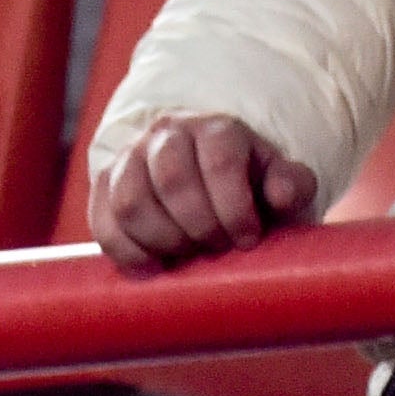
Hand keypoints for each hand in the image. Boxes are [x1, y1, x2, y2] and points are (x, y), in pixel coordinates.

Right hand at [91, 111, 316, 270]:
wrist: (212, 193)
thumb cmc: (253, 195)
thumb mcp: (281, 188)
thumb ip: (292, 186)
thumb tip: (282, 194)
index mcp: (218, 130)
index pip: (220, 159)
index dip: (234, 207)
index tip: (247, 239)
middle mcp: (169, 134)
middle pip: (171, 176)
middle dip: (197, 225)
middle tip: (215, 248)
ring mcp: (132, 157)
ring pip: (130, 200)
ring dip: (161, 239)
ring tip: (186, 256)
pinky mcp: (106, 185)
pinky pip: (102, 221)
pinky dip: (125, 251)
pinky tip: (153, 265)